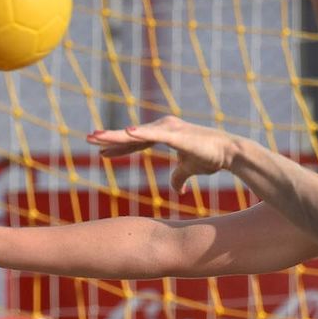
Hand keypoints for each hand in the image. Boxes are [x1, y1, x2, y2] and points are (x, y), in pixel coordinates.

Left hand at [88, 116, 236, 191]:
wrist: (229, 152)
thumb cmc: (210, 158)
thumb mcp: (189, 169)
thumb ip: (178, 178)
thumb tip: (175, 190)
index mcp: (165, 134)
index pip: (136, 142)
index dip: (119, 147)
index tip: (101, 152)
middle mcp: (164, 128)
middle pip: (132, 135)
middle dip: (110, 138)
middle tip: (88, 138)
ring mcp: (170, 129)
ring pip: (138, 134)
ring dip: (117, 136)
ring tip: (97, 137)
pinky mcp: (178, 134)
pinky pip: (155, 135)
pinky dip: (141, 133)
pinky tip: (127, 133)